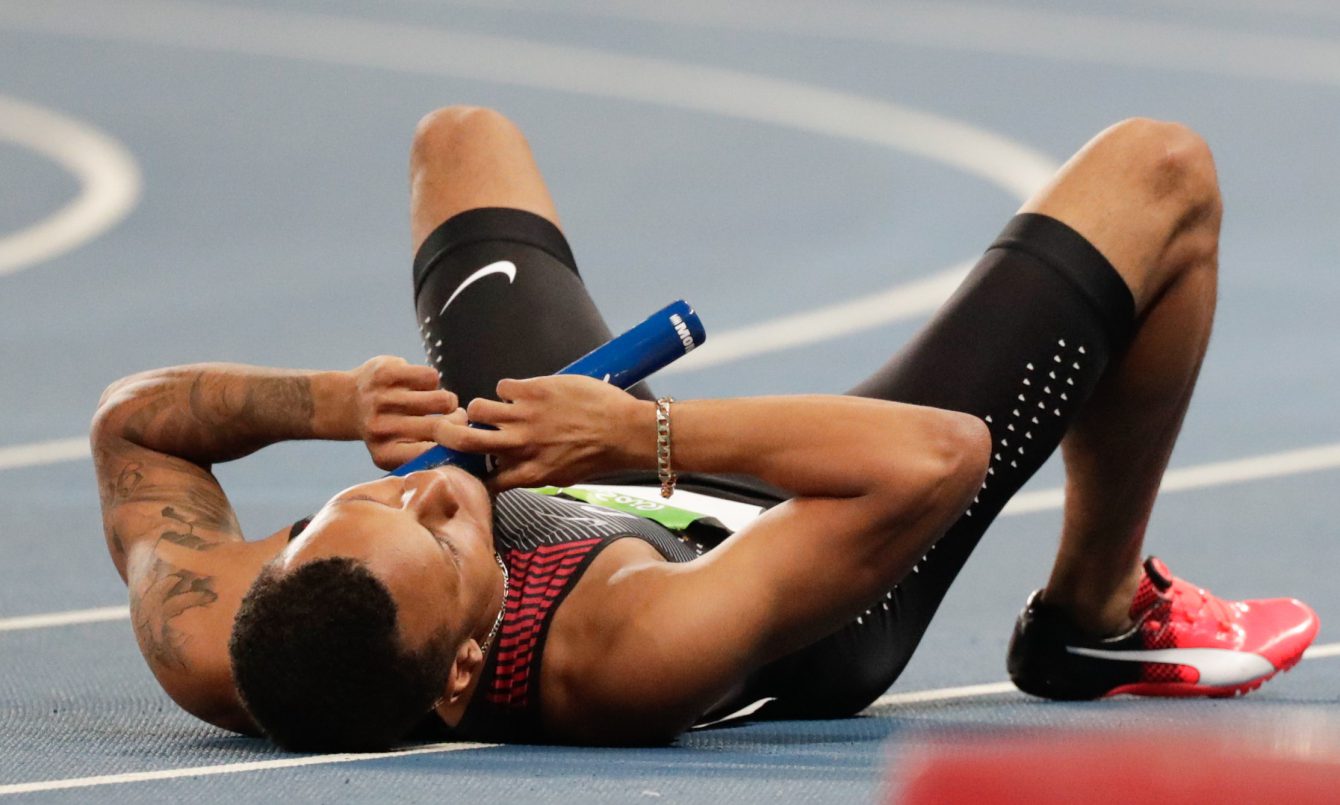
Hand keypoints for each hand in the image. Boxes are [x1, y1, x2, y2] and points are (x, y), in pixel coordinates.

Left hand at [350, 356, 461, 469]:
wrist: (346, 401)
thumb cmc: (387, 430)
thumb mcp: (398, 453)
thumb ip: (426, 456)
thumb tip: (466, 449)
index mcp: (386, 454)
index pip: (433, 455)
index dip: (456, 447)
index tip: (461, 442)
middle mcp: (381, 428)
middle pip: (442, 427)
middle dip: (460, 423)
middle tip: (459, 420)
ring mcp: (382, 399)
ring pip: (441, 399)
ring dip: (448, 402)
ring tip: (440, 403)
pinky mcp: (386, 373)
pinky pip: (431, 377)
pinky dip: (433, 382)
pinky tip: (422, 386)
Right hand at [433, 376, 648, 490]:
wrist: (625, 431)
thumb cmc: (599, 455)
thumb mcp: (561, 475)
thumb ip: (532, 472)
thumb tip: (509, 467)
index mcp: (526, 474)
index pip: (481, 478)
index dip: (469, 469)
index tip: (467, 463)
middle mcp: (519, 448)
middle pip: (462, 440)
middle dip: (446, 433)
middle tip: (446, 427)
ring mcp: (524, 418)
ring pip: (477, 408)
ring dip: (482, 408)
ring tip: (498, 408)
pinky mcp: (532, 391)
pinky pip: (503, 386)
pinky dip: (510, 390)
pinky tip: (527, 394)